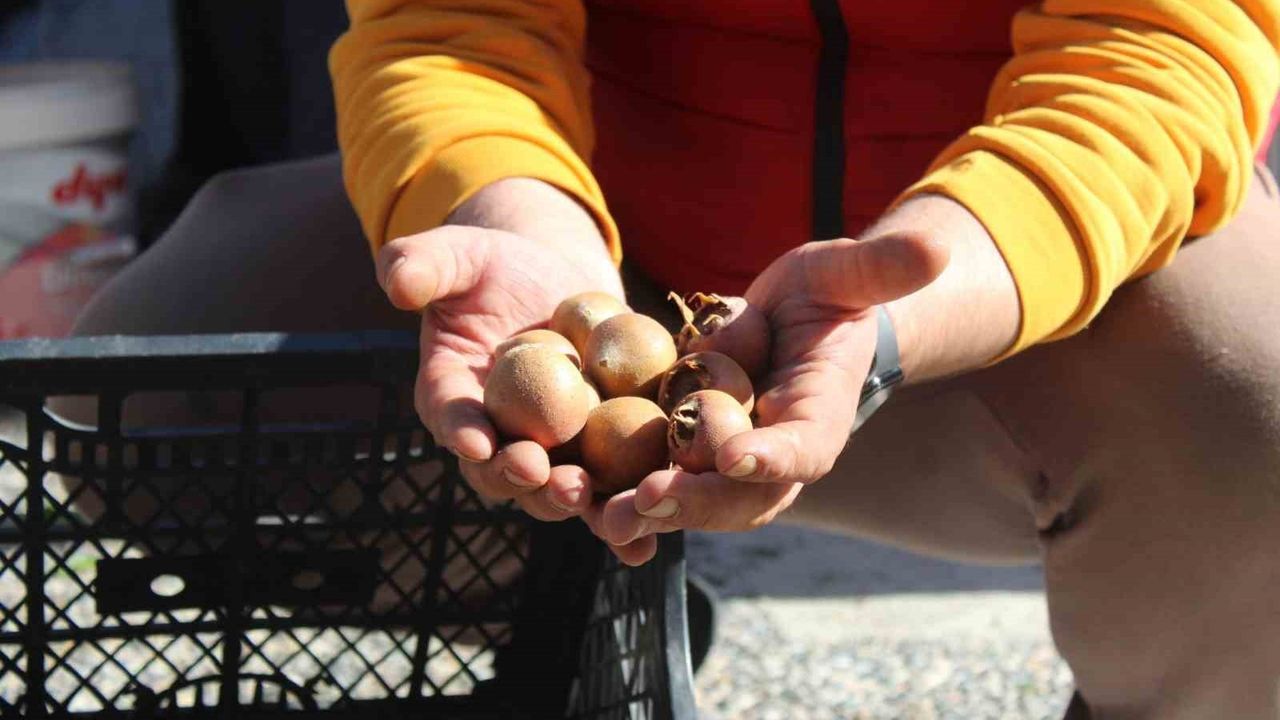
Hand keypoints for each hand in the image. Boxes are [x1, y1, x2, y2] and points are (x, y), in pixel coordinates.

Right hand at [376, 180, 636, 529]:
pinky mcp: (603, 451)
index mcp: (454, 395)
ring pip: (558, 489)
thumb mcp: (459, 255)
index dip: (460, 430)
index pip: (450, 416)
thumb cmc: (495, 266)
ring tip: (590, 499)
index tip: (474, 440)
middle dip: (521, 478)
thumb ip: (424, 265)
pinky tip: (647, 540)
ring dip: (572, 502)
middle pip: (504, 470)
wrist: (553, 279)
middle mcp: (498, 435)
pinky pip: (613, 488)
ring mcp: (552, 449)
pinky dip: (627, 516)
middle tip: (541, 473)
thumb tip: (395, 280)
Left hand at [586, 232, 948, 563]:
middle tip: (649, 497)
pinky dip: (620, 496)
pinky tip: (576, 497)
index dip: (773, 457)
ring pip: (692, 501)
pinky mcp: (686, 457)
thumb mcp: (847, 272)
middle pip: (739, 495)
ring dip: (650, 513)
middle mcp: (773, 457)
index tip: (737, 456)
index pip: (804, 447)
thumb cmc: (828, 295)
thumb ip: (881, 268)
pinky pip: (655, 484)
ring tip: (604, 515)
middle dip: (696, 500)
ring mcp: (727, 466)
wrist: (794, 322)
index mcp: (818, 417)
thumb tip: (935, 249)